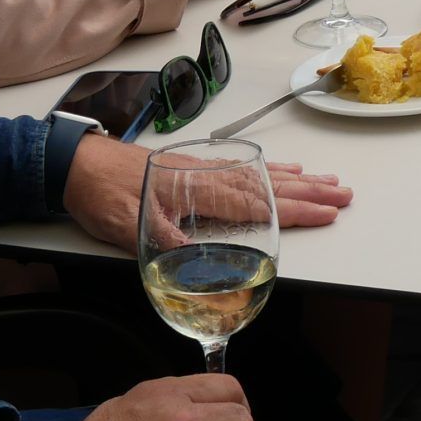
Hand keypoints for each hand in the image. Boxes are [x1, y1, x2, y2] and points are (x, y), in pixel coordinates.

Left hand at [62, 133, 351, 250]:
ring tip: (329, 183)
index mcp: (196, 191)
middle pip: (270, 186)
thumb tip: (189, 256)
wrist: (76, 164)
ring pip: (262, 176)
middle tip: (344, 196)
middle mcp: (208, 176)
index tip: (326, 213)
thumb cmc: (100, 194)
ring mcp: (206, 169)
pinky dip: (272, 171)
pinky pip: (245, 168)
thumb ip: (157, 238)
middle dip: (310, 194)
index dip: (294, 209)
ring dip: (299, 181)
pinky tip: (287, 172)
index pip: (256, 204)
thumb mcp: (122, 224)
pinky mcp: (197, 167)